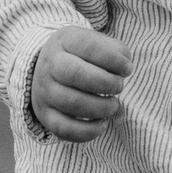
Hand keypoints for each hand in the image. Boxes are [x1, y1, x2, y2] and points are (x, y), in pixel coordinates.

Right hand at [30, 25, 131, 141]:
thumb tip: (126, 68)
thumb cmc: (81, 55)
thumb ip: (115, 50)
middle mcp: (50, 65)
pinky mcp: (45, 114)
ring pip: (71, 103)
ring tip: (113, 105)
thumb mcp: (95, 42)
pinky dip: (87, 131)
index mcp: (65, 41)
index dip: (113, 59)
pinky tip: (102, 124)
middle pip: (75, 74)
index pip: (88, 46)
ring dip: (100, 107)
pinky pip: (63, 128)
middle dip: (106, 83)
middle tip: (119, 86)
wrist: (47, 68)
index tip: (127, 69)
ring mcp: (44, 91)